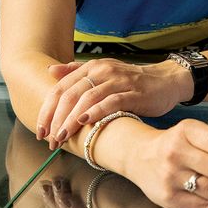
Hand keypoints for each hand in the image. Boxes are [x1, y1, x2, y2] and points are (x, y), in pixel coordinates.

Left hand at [37, 58, 185, 146]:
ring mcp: (119, 81)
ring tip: (63, 137)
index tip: (40, 130)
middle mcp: (104, 71)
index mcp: (93, 68)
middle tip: (50, 140)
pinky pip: (111, 101)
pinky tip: (86, 122)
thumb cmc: (132, 81)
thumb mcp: (104, 73)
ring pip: (88, 99)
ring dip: (71, 120)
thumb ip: (77, 71)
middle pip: (71, 94)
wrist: (167, 81)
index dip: (47, 110)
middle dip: (56, 119)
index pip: (61, 88)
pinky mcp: (135, 93)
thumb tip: (50, 70)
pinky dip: (96, 111)